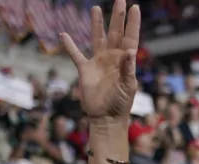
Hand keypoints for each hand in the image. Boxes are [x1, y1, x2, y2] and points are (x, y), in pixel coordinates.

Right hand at [60, 0, 140, 121]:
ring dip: (97, 24)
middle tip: (120, 0)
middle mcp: (112, 57)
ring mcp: (99, 62)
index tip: (135, 7)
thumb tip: (130, 52)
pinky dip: (69, 46)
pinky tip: (63, 35)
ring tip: (97, 8)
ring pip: (98, 38)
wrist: (106, 118)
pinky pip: (76, 55)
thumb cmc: (121, 104)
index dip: (132, 23)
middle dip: (118, 17)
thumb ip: (128, 69)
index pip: (130, 38)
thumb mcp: (128, 87)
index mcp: (125, 60)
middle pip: (116, 33)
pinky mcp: (85, 70)